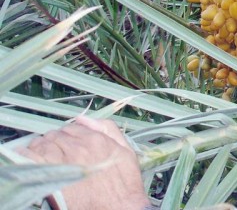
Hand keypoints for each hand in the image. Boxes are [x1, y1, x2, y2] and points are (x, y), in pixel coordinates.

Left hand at [20, 116, 148, 209]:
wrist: (119, 208)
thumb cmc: (124, 183)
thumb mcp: (126, 151)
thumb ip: (108, 129)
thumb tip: (84, 119)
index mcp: (95, 139)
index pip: (72, 127)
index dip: (67, 136)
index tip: (66, 145)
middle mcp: (78, 147)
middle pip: (56, 135)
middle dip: (53, 141)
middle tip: (53, 152)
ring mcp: (63, 161)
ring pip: (43, 144)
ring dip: (40, 148)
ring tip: (41, 157)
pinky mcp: (50, 177)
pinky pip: (30, 159)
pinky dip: (27, 156)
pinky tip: (29, 161)